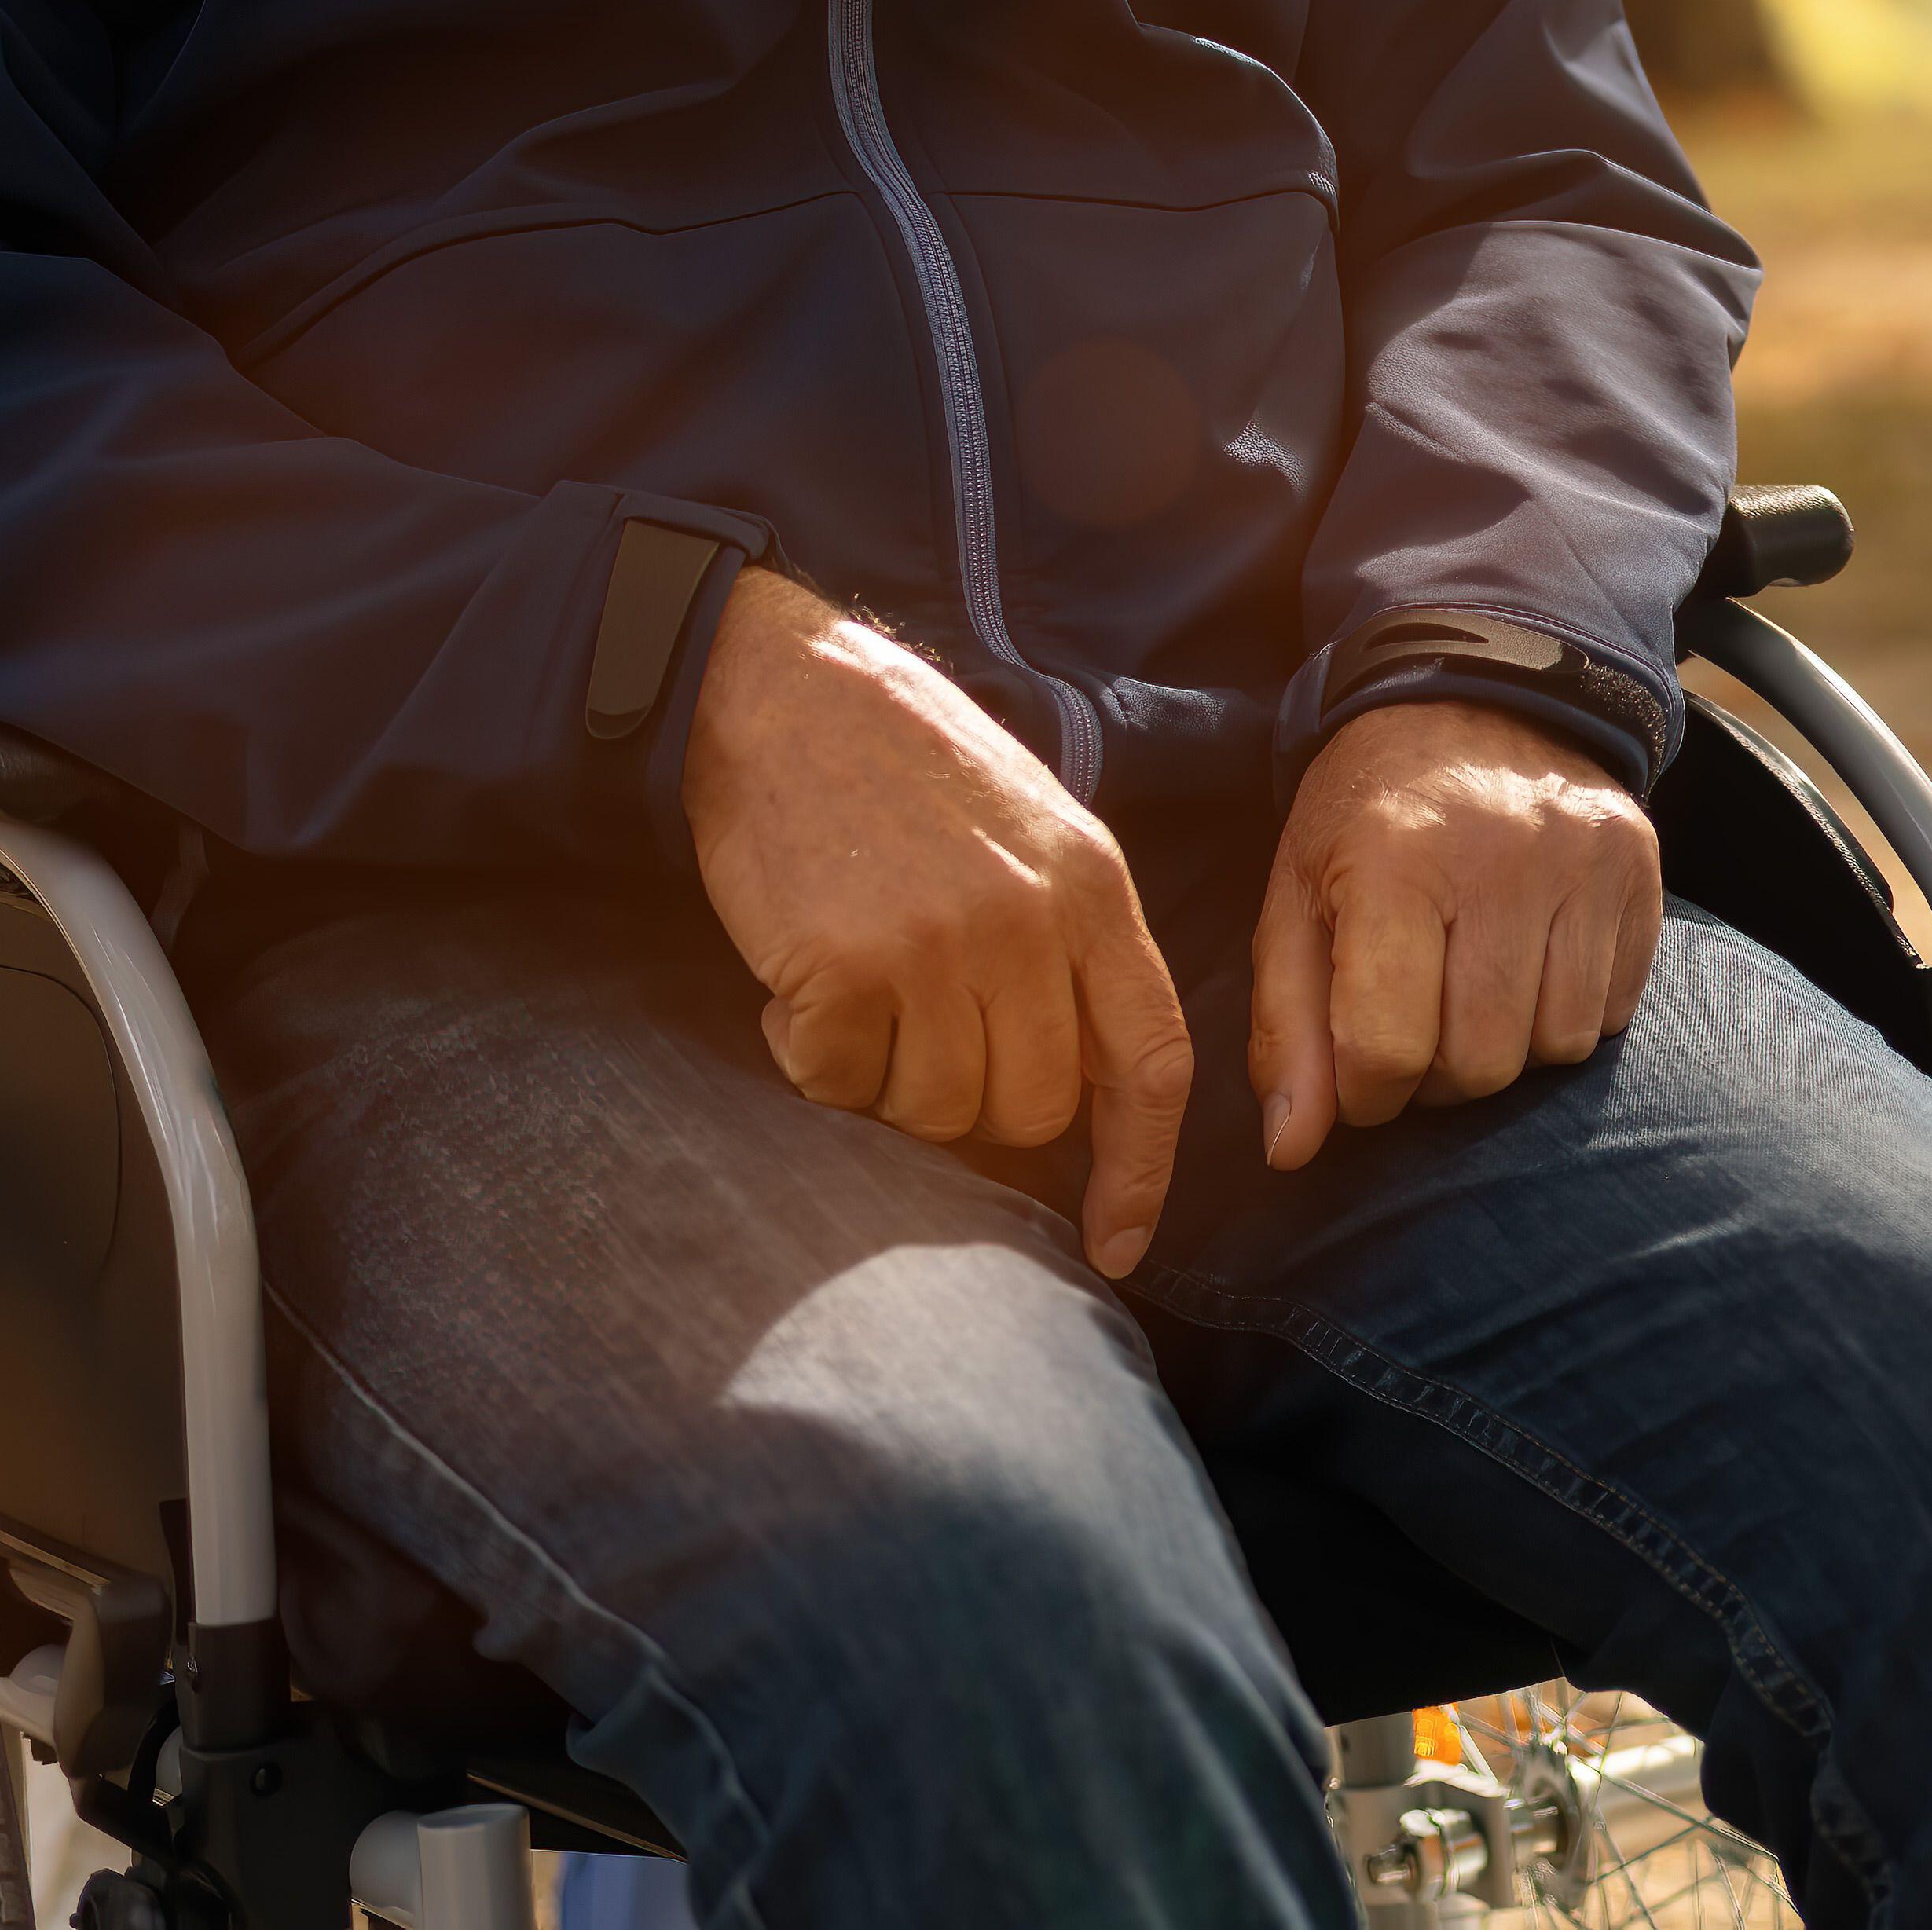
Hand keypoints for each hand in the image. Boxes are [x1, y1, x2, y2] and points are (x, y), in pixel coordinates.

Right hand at [678, 574, 1198, 1273]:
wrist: (779, 688)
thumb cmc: (902, 766)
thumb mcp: (1031, 829)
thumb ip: (1070, 946)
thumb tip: (1076, 1097)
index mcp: (1094, 887)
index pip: (1151, 1062)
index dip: (1140, 1170)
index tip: (1115, 1243)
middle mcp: (1031, 922)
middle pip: (1034, 1110)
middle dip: (974, 1112)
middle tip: (911, 1039)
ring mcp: (940, 946)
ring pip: (935, 1111)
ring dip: (884, 1080)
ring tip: (855, 989)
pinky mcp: (846, 966)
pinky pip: (838, 1083)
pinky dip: (810, 1055)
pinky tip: (800, 981)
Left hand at [1248, 698, 1660, 1174]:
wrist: (1475, 695)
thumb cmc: (1369, 814)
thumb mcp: (1297, 899)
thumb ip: (1288, 1028)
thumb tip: (1294, 1150)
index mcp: (1396, 862)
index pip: (1389, 1048)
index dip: (1367, 1094)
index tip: (1361, 1073)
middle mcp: (1501, 858)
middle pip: (1482, 1063)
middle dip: (1439, 1077)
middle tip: (1420, 1027)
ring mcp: (1583, 862)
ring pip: (1556, 1046)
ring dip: (1508, 1049)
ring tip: (1474, 994)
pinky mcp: (1640, 869)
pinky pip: (1614, 1011)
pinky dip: (1567, 1014)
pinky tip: (1531, 966)